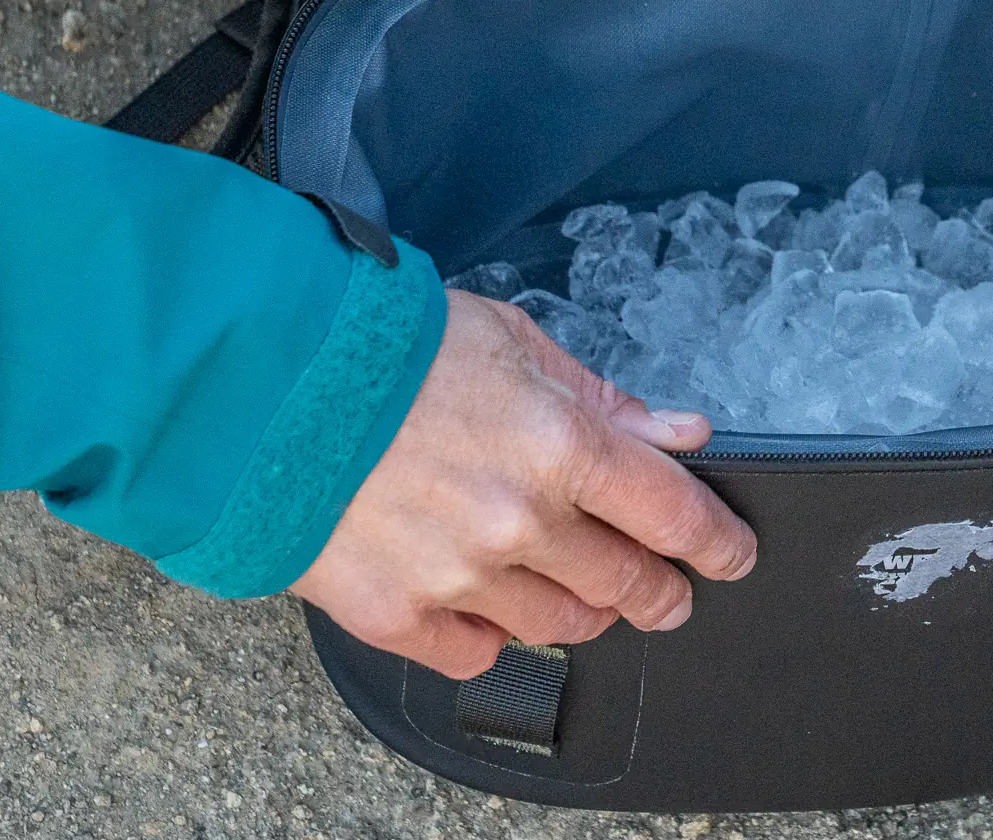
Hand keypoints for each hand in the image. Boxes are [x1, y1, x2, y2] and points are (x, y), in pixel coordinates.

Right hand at [292, 290, 756, 678]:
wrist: (261, 386)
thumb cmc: (385, 349)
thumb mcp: (512, 342)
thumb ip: (602, 399)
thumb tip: (679, 433)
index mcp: (561, 446)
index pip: (672, 514)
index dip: (715, 541)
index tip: (731, 554)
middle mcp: (520, 522)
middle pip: (625, 582)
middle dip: (657, 589)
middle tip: (663, 590)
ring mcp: (458, 576)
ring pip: (560, 624)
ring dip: (583, 610)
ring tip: (578, 590)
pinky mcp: (396, 613)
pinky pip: (476, 651)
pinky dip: (493, 633)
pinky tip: (491, 605)